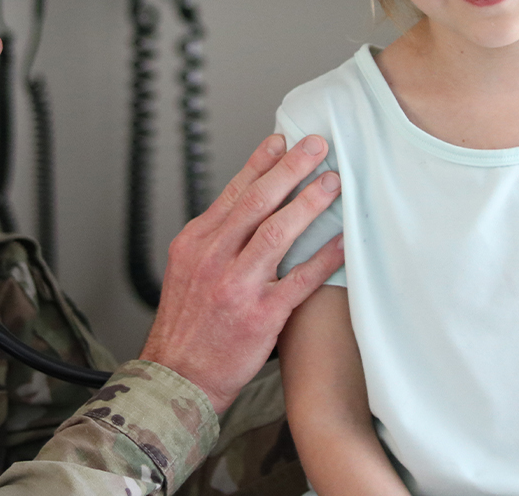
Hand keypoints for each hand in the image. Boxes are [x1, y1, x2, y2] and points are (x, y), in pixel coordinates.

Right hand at [140, 133, 342, 413]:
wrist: (176, 377)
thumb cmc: (186, 323)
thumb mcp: (187, 269)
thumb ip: (216, 237)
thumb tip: (247, 207)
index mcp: (196, 242)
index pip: (233, 192)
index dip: (260, 163)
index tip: (281, 139)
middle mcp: (213, 257)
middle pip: (256, 201)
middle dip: (289, 168)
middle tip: (315, 145)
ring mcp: (237, 285)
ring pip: (276, 232)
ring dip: (308, 203)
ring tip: (332, 182)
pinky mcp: (260, 316)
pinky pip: (299, 280)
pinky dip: (323, 257)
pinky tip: (342, 240)